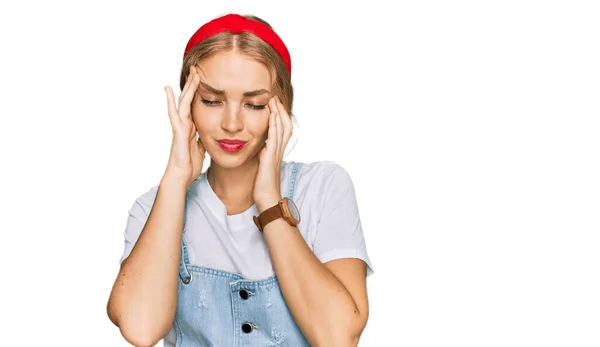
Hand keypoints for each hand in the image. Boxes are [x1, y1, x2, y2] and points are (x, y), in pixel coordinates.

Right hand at [163, 66, 205, 187]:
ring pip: (184, 102)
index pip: (196, 104)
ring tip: (192, 72)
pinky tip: (168, 89)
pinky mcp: (177, 131)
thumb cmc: (190, 164)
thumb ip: (203, 137)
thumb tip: (209, 133)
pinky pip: (174, 113)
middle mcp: (185, 123)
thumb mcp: (202, 147)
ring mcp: (180, 126)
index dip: (200, 92)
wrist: (182, 175)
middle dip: (194, 84)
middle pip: (190, 99)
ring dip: (188, 87)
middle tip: (198, 68)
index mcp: (192, 126)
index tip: (205, 79)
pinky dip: (170, 101)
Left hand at [253, 95, 293, 211]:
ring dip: (278, 114)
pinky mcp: (270, 158)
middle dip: (280, 110)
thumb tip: (260, 147)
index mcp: (277, 152)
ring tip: (273, 100)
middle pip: (286, 125)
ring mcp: (276, 154)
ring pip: (281, 129)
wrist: (267, 199)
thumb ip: (263, 155)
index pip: (282, 129)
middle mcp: (279, 151)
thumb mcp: (262, 166)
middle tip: (274, 97)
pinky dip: (274, 126)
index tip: (273, 104)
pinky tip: (271, 116)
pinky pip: (274, 138)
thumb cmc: (263, 185)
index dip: (279, 116)